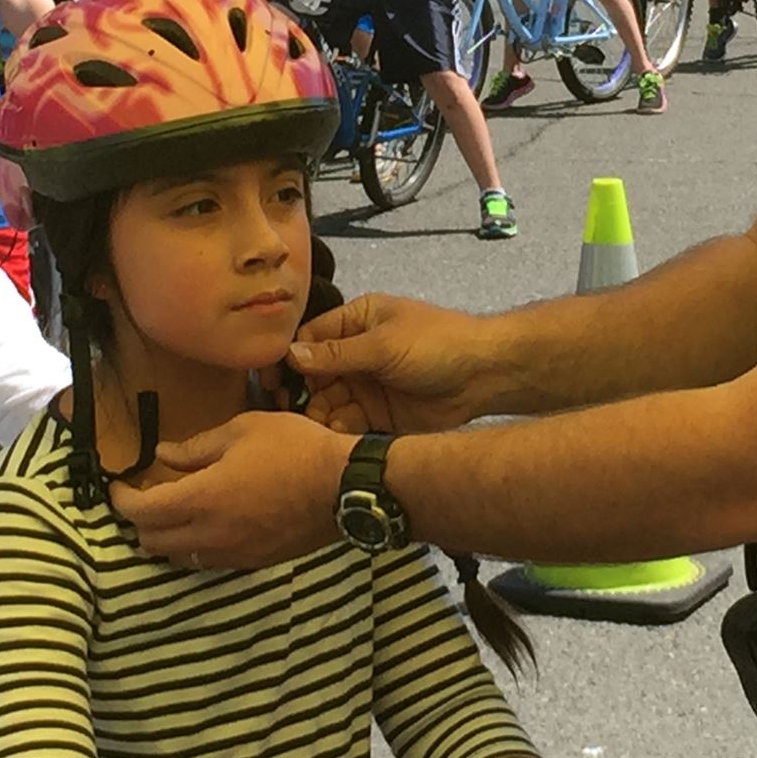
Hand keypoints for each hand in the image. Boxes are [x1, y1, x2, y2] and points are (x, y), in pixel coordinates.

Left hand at [107, 410, 350, 568]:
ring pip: (179, 557)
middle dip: (140, 521)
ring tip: (175, 512)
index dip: (121, 500)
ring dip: (168, 538)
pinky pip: (209, 561)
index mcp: (201, 498)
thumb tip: (163, 454)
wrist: (344, 487)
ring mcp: (232, 554)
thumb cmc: (293, 448)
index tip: (119, 486)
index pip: (142, 512)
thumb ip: (195, 448)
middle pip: (152, 543)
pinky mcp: (253, 562)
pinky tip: (210, 524)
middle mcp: (210, 534)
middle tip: (146, 497)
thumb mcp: (241, 430)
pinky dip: (197, 546)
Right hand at [291, 293, 496, 433]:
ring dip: (317, 414)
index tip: (271, 382)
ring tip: (314, 426)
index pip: (310, 339)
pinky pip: (347, 422)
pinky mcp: (378, 414)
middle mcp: (356, 352)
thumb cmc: (436, 344)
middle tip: (287, 413)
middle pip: (313, 375)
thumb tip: (290, 355)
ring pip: (327, 401)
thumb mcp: (383, 345)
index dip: (288, 360)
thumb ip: (337, 354)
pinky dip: (337, 430)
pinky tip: (333, 436)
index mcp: (357, 321)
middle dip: (300, 393)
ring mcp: (366, 384)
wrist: (484, 375)